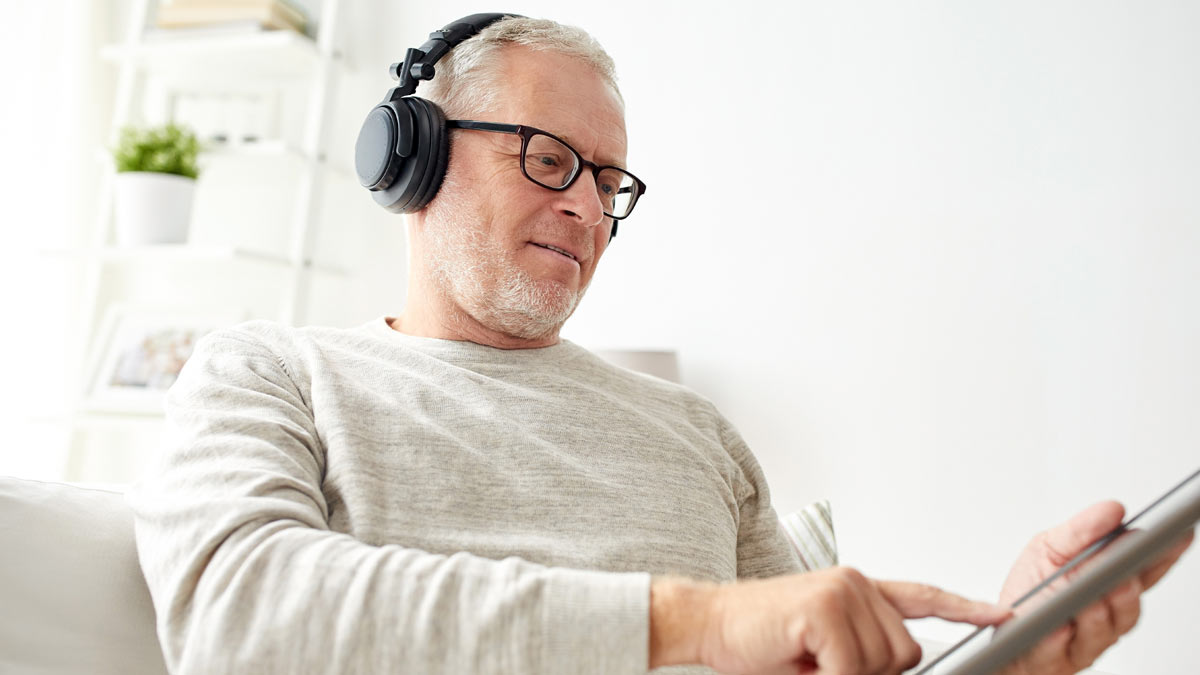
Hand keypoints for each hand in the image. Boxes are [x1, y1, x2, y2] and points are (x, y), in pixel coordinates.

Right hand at [695, 566, 1010, 674]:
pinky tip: (799, 660)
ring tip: (805, 660)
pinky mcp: (826, 606)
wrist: (707, 621)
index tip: (1001, 615)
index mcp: (858, 590)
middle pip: (905, 653)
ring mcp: (843, 590)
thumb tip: (890, 665)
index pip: (921, 596)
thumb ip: (861, 652)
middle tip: (820, 666)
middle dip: (870, 674)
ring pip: (882, 663)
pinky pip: (851, 668)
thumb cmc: (759, 641)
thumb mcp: (821, 650)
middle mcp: (857, 582)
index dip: (963, 608)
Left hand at [998, 501, 1194, 674]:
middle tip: (1127, 571)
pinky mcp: (1058, 659)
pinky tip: (1058, 626)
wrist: (1004, 632)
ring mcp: (1086, 640)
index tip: (1177, 537)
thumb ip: (1081, 531)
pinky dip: (1058, 637)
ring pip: (1101, 629)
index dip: (1162, 557)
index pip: (1144, 571)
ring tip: (1093, 597)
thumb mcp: (1049, 548)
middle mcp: (1105, 615)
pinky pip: (1059, 649)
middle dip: (1129, 587)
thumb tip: (1113, 510)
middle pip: (1127, 604)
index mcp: (1108, 585)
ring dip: (1098, 612)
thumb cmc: (1032, 590)